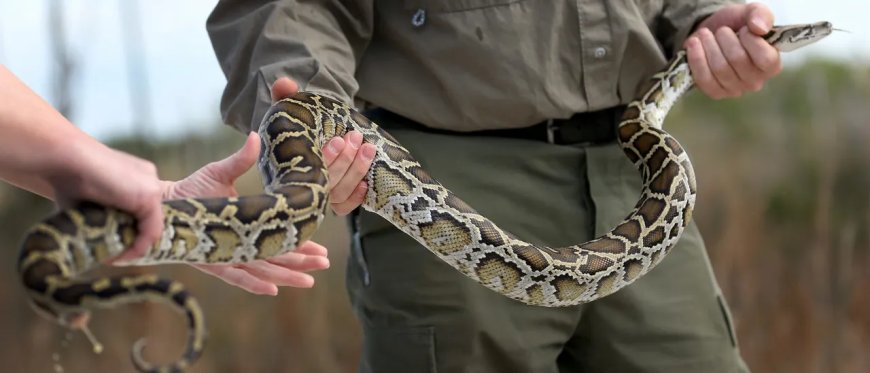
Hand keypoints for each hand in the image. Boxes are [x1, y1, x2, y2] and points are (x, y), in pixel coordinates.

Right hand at [54, 142, 164, 263]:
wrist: (64, 159)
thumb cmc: (67, 180)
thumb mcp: (91, 201)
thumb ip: (104, 216)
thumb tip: (102, 244)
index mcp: (138, 177)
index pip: (149, 210)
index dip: (138, 232)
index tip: (121, 249)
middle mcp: (150, 179)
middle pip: (153, 219)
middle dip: (137, 241)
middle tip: (119, 258)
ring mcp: (152, 186)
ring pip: (153, 226)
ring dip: (136, 247)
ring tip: (116, 260)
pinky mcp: (150, 195)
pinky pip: (152, 230)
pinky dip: (137, 247)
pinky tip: (118, 257)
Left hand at [163, 132, 329, 294]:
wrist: (164, 203)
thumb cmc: (192, 189)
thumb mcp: (220, 173)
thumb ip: (241, 159)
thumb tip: (256, 136)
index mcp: (248, 226)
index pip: (280, 236)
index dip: (302, 242)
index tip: (322, 246)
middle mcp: (241, 244)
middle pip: (278, 256)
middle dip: (302, 261)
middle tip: (325, 263)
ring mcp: (228, 254)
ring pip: (263, 268)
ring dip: (287, 275)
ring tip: (309, 281)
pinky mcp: (211, 261)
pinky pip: (235, 276)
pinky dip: (254, 283)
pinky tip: (273, 290)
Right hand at [271, 77, 374, 215]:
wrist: (308, 133)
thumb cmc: (299, 124)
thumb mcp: (291, 108)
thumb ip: (285, 95)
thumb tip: (284, 83)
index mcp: (285, 162)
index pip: (305, 168)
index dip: (325, 157)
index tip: (338, 139)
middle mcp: (299, 182)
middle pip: (325, 182)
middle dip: (344, 161)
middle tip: (355, 138)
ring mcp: (316, 193)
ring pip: (337, 193)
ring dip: (355, 172)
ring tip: (368, 149)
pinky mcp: (330, 200)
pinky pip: (342, 207)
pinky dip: (355, 198)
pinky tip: (366, 184)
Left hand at [685, 3, 781, 98]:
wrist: (712, 34)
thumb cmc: (737, 25)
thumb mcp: (751, 13)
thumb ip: (760, 15)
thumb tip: (759, 28)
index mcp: (772, 64)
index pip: (766, 58)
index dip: (751, 40)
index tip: (743, 29)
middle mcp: (756, 81)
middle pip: (738, 60)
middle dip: (725, 39)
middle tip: (721, 30)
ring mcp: (735, 90)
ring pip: (719, 68)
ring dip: (709, 46)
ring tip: (705, 34)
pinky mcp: (715, 93)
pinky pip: (704, 79)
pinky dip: (696, 58)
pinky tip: (694, 44)